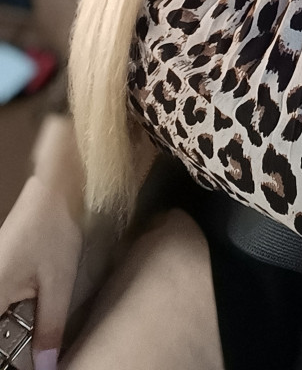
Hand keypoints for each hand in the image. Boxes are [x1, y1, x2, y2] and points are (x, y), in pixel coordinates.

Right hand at [0, 176, 83, 368]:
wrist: (56, 187)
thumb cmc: (56, 231)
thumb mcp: (58, 284)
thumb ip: (49, 328)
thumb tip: (45, 368)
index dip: (4, 357)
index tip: (19, 365)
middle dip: (6, 344)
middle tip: (29, 358)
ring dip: (7, 331)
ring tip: (25, 347)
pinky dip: (7, 317)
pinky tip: (22, 326)